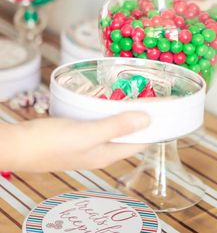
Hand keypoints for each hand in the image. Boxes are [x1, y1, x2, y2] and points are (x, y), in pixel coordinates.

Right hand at [0, 111, 149, 171]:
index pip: (139, 143)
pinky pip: (98, 123)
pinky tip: (103, 100)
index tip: (164, 109)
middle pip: (127, 136)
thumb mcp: (87, 133)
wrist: (19, 145)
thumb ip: (117, 126)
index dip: (153, 128)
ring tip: (131, 94)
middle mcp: (99, 152)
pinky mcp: (75, 135)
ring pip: (112, 128)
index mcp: (106, 155)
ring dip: (122, 114)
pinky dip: (105, 112)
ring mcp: (86, 144)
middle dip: (140, 119)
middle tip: (148, 96)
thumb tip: (148, 119)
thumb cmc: (51, 142)